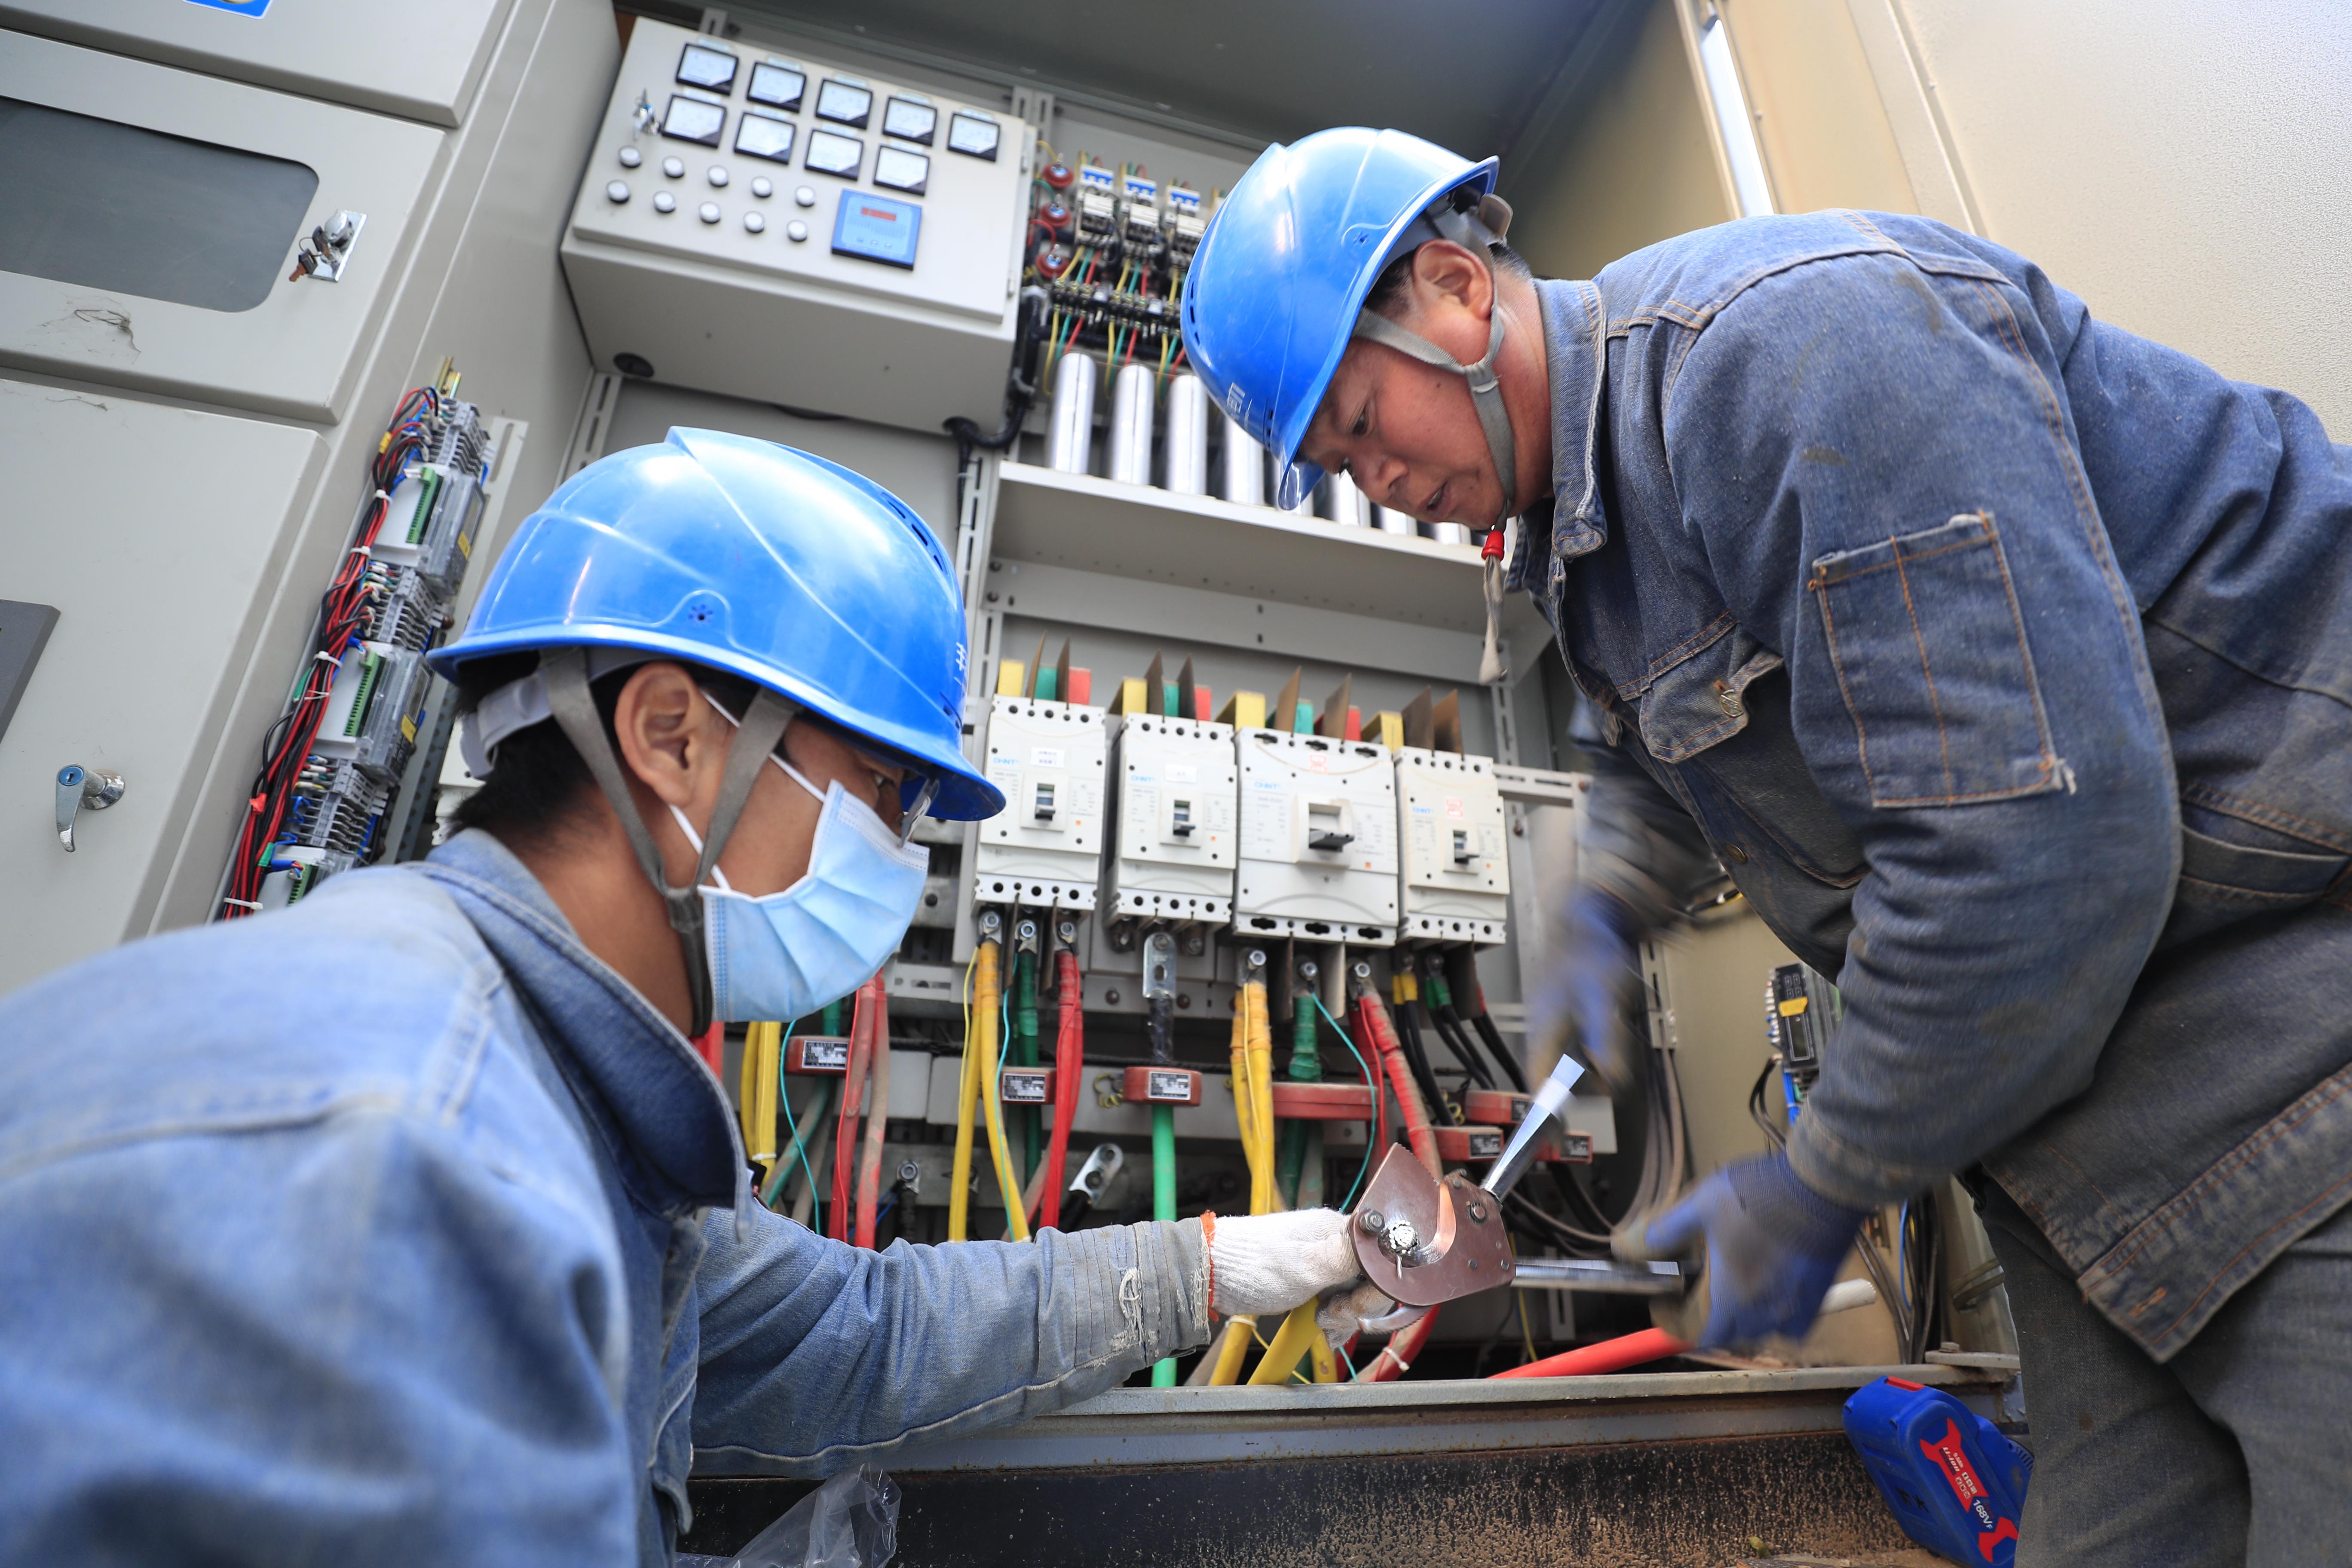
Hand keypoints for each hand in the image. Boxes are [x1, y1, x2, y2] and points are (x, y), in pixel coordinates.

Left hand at [1209, 1209, 1386, 1346]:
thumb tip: (1386, 1241)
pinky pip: (1334, 1303)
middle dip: (1355, 1307)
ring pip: (1353, 1296)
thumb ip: (1349, 1256)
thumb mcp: (1305, 1265)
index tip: (1353, 1304)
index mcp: (1338, 1231)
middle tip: (1330, 1315)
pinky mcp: (1308, 1281)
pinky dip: (1331, 1320)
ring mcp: (1320, 1263)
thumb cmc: (1251, 1266)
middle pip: (1369, 1281)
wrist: (1210, 1274)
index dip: (1374, 1289)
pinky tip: (1317, 1326)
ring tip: (1319, 1321)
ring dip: (1342, 1317)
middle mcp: (1333, 1243)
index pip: (1382, 1259)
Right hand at [1526, 887, 1644, 1096]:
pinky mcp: (1566, 1013)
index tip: (1550, 1131)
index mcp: (1546, 1022)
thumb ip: (1605, 1037)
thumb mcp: (1604, 997)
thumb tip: (1609, 1076)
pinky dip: (1591, 1049)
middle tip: (1597, 1088)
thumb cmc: (1594, 953)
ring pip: (1566, 1057)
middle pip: (1552, 1070)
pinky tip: (1607, 1036)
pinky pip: (1574, 1043)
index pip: (1537, 1074)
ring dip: (1587, 1066)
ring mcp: (1554, 1018)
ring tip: (1608, 1049)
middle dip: (1574, 1086)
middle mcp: (1544, 1023)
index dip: (1543, 1106)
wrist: (1593, 920)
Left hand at [1616, 1154, 1866, 1348]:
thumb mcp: (1700, 1205)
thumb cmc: (1758, 1193)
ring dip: (1744, 1323)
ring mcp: (1793, 1305)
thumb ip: (1664, 1231)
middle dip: (1711, 1324)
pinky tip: (1770, 1295)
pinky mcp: (1818, 1295)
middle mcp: (1762, 1309)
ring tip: (1732, 1294)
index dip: (1680, 1328)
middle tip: (1696, 1298)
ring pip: (1763, 1333)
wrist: (1819, 1185)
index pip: (1702, 1335)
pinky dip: (1780, 1321)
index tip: (1668, 1309)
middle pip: (1732, 1337)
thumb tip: (1628, 1246)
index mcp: (1730, 1293)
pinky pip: (1795, 1327)